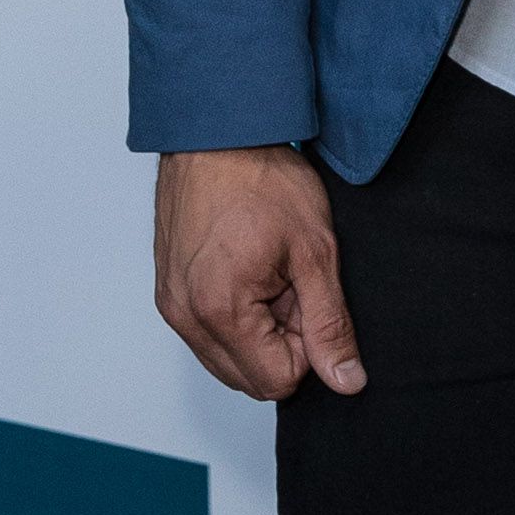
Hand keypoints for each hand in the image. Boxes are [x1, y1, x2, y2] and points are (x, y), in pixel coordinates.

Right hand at [154, 146, 365, 401]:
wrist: (217, 134)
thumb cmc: (261, 180)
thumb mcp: (315, 253)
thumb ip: (330, 325)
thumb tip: (346, 380)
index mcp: (220, 311)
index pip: (277, 380)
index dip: (308, 347)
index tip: (309, 300)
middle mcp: (185, 316)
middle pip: (249, 377)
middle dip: (282, 344)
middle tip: (291, 286)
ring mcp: (172, 304)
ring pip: (228, 358)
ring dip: (258, 331)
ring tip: (268, 275)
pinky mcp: (168, 292)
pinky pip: (207, 334)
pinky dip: (234, 317)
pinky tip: (247, 272)